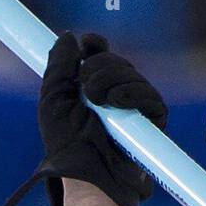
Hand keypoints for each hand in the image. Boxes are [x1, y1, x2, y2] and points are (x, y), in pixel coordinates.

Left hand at [36, 33, 167, 205]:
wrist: (82, 170)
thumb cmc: (65, 142)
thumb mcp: (53, 100)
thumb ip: (59, 66)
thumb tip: (70, 35)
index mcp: (91, 86)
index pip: (100, 53)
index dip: (94, 46)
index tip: (85, 45)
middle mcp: (115, 92)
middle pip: (115, 60)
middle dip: (98, 69)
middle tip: (86, 91)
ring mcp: (135, 105)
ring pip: (131, 74)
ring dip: (111, 83)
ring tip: (98, 104)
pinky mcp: (152, 120)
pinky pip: (149, 96)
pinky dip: (132, 94)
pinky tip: (116, 102)